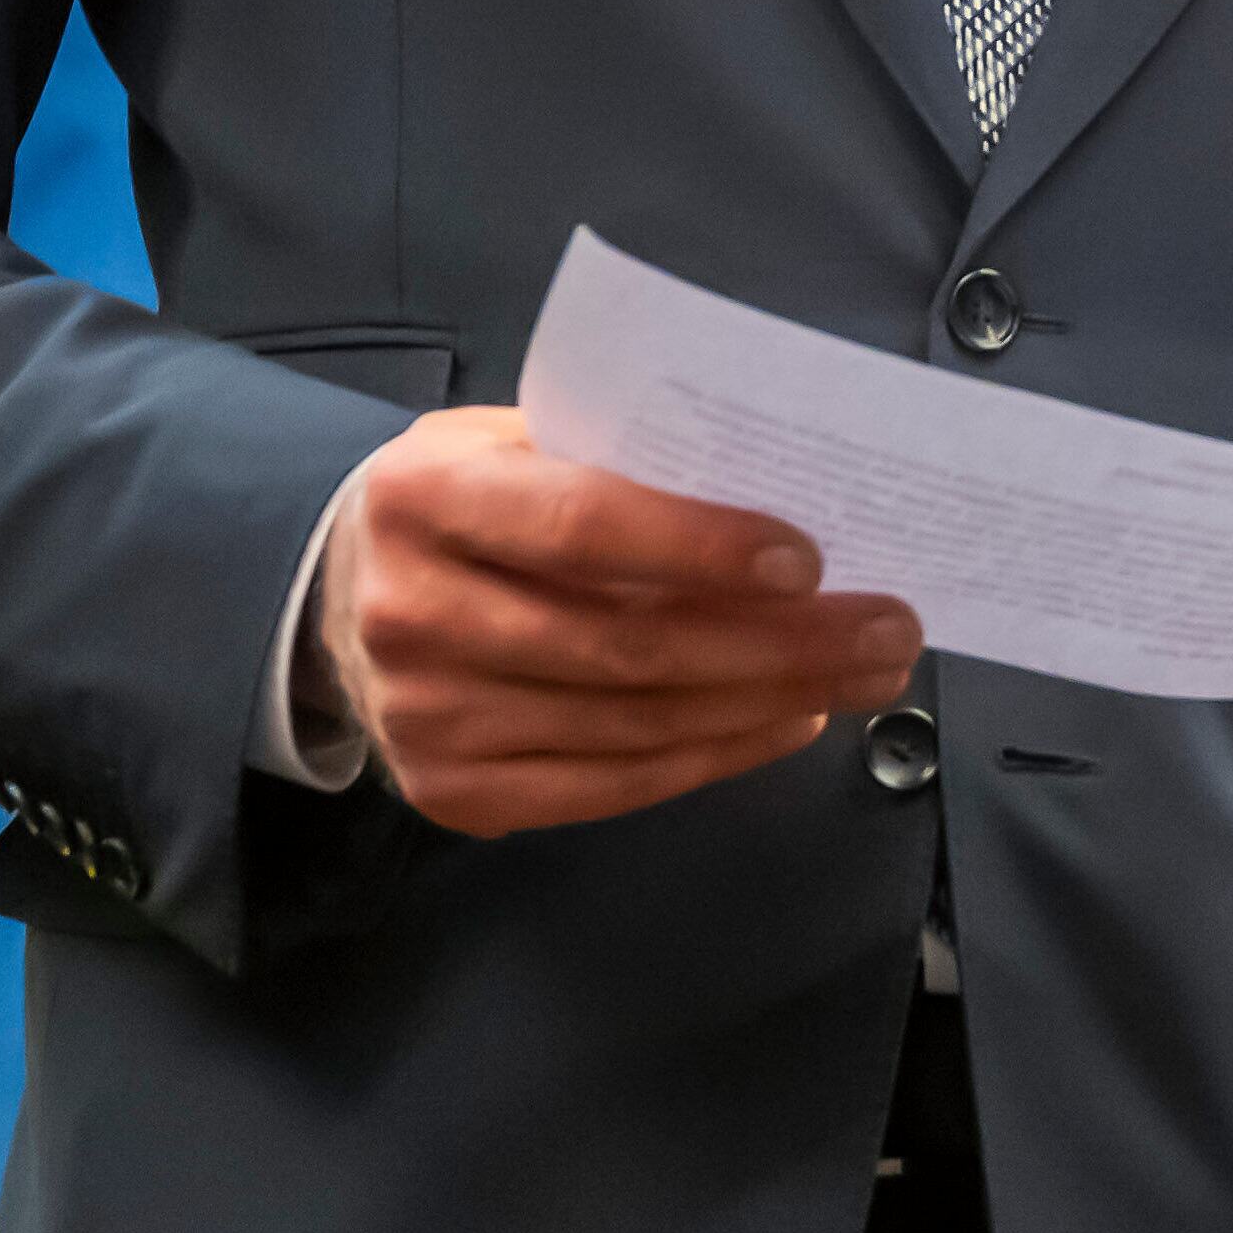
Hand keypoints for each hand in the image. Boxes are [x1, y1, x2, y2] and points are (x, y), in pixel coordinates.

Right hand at [313, 406, 921, 835]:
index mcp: (425, 497)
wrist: (342, 594)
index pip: (579, 527)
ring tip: (864, 673)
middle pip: (627, 646)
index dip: (698, 546)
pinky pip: (612, 786)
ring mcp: (425, 717)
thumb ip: (621, 457)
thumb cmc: (473, 499)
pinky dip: (716, 756)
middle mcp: (411, 613)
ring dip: (770, 702)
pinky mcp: (452, 792)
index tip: (808, 559)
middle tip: (889, 629)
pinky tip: (790, 720)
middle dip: (780, 643)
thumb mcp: (516, 439)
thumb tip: (789, 488)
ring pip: (634, 724)